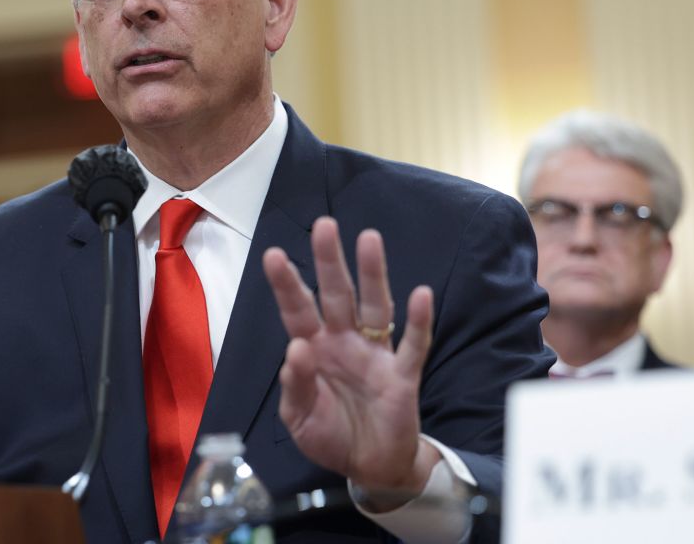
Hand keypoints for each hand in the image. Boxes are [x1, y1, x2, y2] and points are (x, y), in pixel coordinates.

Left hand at [263, 216, 438, 504]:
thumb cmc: (331, 435)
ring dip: (373, 274)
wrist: (369, 467)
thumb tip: (297, 351)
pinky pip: (413, 344)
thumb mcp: (300, 418)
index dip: (286, 284)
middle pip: (337, 295)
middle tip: (324, 225)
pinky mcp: (402, 375)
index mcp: (314, 349)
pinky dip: (419, 321)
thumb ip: (296, 386)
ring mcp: (375, 355)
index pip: (297, 310)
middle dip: (330, 261)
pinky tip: (421, 295)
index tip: (272, 254)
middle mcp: (344, 342)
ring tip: (369, 239)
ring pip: (375, 306)